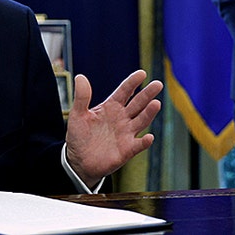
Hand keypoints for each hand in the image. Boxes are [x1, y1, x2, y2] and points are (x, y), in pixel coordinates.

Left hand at [65, 70, 162, 187]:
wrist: (79, 161)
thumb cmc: (79, 136)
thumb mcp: (77, 115)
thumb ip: (81, 97)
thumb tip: (80, 77)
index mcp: (111, 107)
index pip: (124, 91)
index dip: (132, 82)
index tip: (142, 73)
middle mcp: (122, 118)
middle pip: (138, 103)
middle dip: (147, 94)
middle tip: (158, 84)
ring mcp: (126, 133)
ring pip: (141, 120)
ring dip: (149, 113)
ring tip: (156, 103)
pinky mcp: (127, 150)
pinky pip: (138, 145)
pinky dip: (144, 142)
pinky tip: (149, 137)